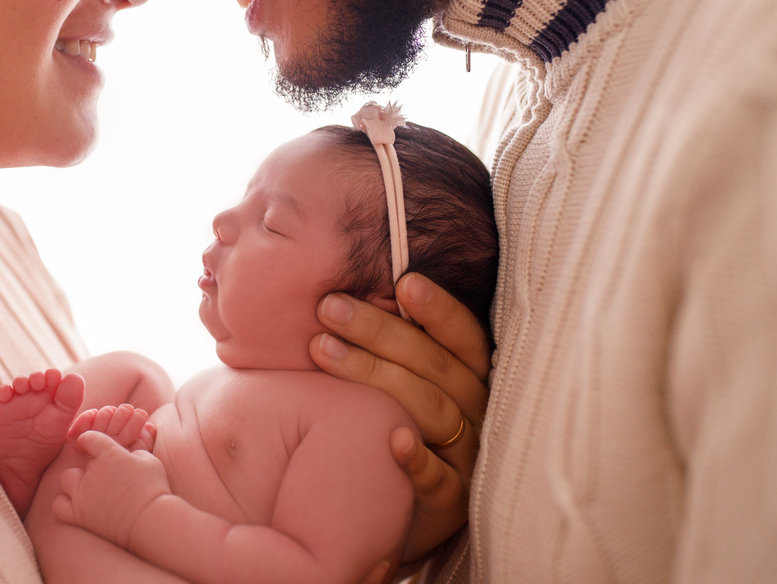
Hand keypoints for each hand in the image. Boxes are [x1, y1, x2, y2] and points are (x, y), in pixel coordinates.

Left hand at [52, 429, 170, 548]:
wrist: (151, 521)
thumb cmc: (154, 489)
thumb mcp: (149, 461)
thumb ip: (134, 451)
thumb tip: (128, 450)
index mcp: (109, 455)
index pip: (90, 438)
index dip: (88, 440)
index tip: (89, 444)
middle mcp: (92, 473)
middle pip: (78, 461)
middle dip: (86, 467)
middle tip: (98, 476)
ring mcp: (83, 495)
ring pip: (66, 480)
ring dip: (74, 483)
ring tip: (86, 490)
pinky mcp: (79, 515)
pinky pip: (59, 505)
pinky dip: (64, 504)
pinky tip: (77, 506)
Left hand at [309, 273, 490, 559]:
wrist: (404, 515)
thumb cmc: (398, 431)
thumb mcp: (403, 387)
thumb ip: (391, 349)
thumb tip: (342, 293)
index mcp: (468, 379)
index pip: (464, 337)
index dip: (439, 309)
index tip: (404, 282)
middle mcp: (476, 412)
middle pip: (435, 365)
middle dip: (379, 331)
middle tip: (329, 307)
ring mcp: (468, 458)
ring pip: (431, 410)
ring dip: (376, 375)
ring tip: (323, 349)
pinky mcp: (453, 501)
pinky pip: (439, 480)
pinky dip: (418, 460)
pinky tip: (393, 440)